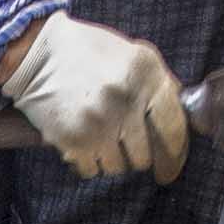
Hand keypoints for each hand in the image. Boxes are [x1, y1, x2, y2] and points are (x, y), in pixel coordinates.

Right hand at [0, 9, 191, 177]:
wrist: (37, 54)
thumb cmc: (89, 52)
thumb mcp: (134, 55)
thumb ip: (161, 85)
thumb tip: (186, 121)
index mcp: (145, 75)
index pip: (173, 126)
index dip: (175, 151)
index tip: (170, 166)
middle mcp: (125, 100)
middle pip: (144, 156)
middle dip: (136, 154)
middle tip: (124, 144)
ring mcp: (98, 124)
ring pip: (118, 167)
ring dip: (112, 159)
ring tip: (101, 139)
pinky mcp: (72, 141)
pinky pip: (91, 171)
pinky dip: (89, 163)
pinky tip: (84, 144)